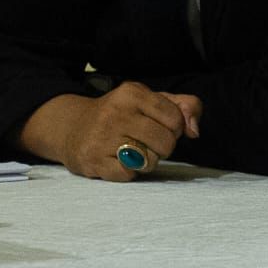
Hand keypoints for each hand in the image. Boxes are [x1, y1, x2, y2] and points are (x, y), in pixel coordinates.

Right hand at [20, 82, 203, 180]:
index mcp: (132, 93)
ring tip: (136, 151)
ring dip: (149, 161)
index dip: (176, 127)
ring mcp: (102, 138)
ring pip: (149, 160)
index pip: (175, 118)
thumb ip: (184, 106)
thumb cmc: (122, 113)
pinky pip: (128, 174)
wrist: (73, 128)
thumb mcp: (152, 99)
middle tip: (150, 142)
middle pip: (165, 142)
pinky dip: (130, 172)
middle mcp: (116, 113)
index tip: (162, 127)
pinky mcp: (93, 161)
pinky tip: (120, 161)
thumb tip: (194, 131)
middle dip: (164, 147)